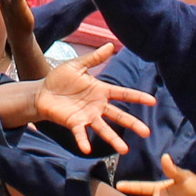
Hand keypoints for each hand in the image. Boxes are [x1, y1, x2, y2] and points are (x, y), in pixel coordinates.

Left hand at [34, 43, 154, 153]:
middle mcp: (98, 106)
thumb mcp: (77, 65)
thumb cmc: (60, 79)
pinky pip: (80, 133)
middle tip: (147, 132)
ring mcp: (87, 116)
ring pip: (104, 129)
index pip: (124, 94)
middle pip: (119, 115)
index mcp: (101, 90)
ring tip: (124, 150)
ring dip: (114, 139)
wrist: (42, 91)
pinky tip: (87, 149)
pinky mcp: (74, 123)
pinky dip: (83, 141)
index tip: (153, 101)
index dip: (138, 97)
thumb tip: (110, 45)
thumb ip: (94, 58)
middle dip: (133, 124)